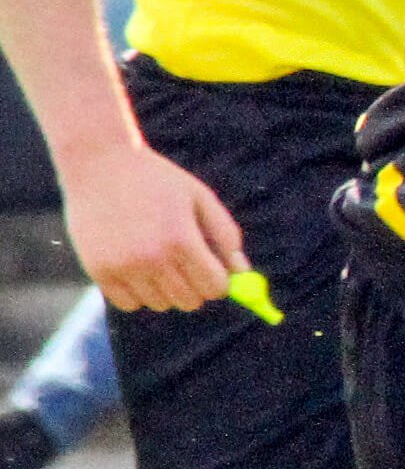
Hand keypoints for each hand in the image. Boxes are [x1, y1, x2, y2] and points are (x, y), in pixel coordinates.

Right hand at [66, 142, 245, 312]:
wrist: (98, 164)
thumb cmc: (156, 180)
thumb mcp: (199, 197)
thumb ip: (225, 234)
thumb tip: (241, 271)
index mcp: (182, 240)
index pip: (215, 287)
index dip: (219, 282)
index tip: (214, 272)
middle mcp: (152, 258)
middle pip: (189, 301)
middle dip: (195, 288)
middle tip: (187, 266)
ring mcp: (122, 267)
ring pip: (160, 304)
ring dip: (165, 290)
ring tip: (157, 258)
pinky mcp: (98, 271)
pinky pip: (128, 303)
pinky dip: (137, 292)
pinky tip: (135, 266)